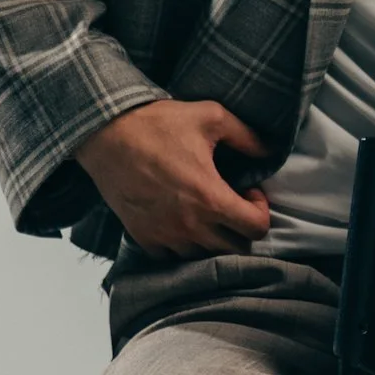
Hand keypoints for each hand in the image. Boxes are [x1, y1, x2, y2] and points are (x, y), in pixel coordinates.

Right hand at [75, 100, 271, 257]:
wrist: (104, 134)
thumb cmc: (157, 123)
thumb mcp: (210, 116)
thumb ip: (247, 136)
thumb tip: (270, 151)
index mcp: (210, 198)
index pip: (256, 228)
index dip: (261, 211)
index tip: (249, 192)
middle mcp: (190, 225)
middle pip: (235, 249)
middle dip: (241, 228)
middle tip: (232, 204)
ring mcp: (166, 236)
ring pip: (205, 256)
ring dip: (214, 239)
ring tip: (207, 212)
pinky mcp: (144, 238)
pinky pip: (174, 258)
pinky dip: (184, 246)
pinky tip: (182, 221)